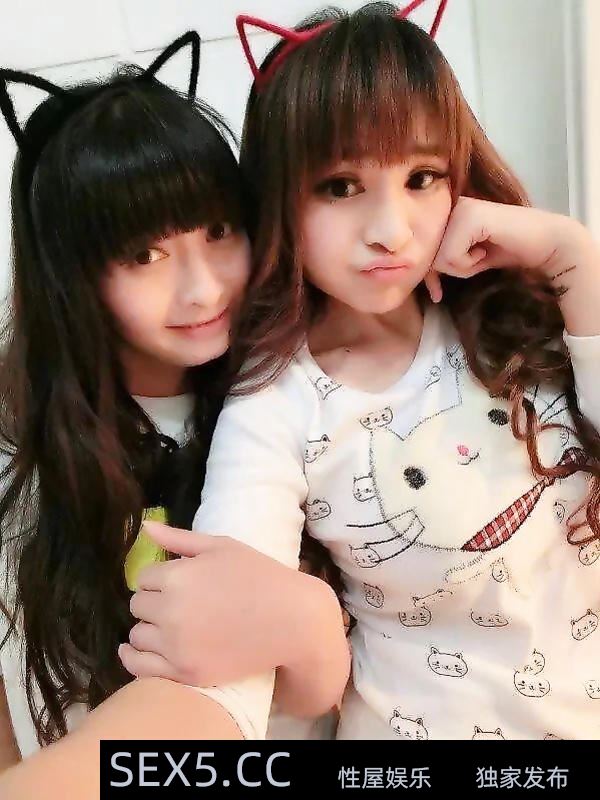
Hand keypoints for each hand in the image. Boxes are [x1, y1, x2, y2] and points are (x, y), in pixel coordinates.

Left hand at [119, 521, 320, 686]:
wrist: (292, 620)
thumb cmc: (260, 576)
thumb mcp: (222, 547)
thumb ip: (179, 538)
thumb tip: (145, 528)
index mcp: (178, 576)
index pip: (144, 577)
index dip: (159, 578)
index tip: (174, 583)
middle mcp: (171, 610)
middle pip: (138, 605)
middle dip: (153, 602)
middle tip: (176, 604)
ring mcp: (177, 645)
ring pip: (137, 636)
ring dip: (148, 629)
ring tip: (170, 627)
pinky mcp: (185, 672)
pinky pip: (139, 667)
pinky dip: (135, 658)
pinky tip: (139, 651)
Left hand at [424, 196, 582, 302]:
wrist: (545, 245)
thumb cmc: (507, 251)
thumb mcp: (466, 259)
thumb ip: (443, 264)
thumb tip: (421, 282)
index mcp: (446, 212)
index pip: (423, 251)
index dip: (430, 275)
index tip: (437, 292)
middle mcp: (449, 205)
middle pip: (428, 256)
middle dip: (451, 270)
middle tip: (479, 259)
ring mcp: (459, 208)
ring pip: (438, 258)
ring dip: (463, 266)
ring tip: (484, 253)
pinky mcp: (468, 216)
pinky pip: (451, 256)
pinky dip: (469, 263)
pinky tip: (487, 250)